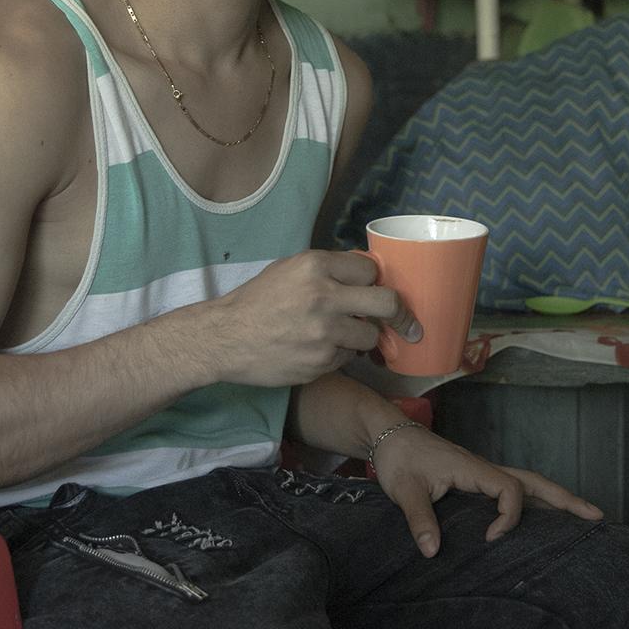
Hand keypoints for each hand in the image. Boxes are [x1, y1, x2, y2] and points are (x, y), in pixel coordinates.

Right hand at [201, 250, 420, 387]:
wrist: (224, 338)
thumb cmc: (257, 300)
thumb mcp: (289, 269)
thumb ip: (328, 269)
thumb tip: (368, 274)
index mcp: (316, 266)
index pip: (371, 270)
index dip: (372, 281)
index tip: (372, 289)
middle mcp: (324, 297)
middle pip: (388, 303)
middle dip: (398, 313)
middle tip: (404, 321)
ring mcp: (324, 333)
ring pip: (370, 336)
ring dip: (362, 337)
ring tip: (339, 334)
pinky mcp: (320, 362)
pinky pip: (348, 358)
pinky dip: (339, 355)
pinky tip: (317, 349)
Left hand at [369, 425, 602, 556]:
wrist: (391, 436)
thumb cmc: (399, 459)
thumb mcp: (404, 490)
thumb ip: (419, 519)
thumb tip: (432, 552)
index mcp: (473, 469)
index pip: (510, 490)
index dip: (509, 517)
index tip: (491, 539)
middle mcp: (485, 469)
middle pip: (534, 481)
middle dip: (565, 499)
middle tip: (595, 516)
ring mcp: (484, 474)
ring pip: (529, 484)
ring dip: (556, 499)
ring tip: (584, 517)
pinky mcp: (477, 480)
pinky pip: (516, 490)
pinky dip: (537, 501)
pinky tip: (544, 517)